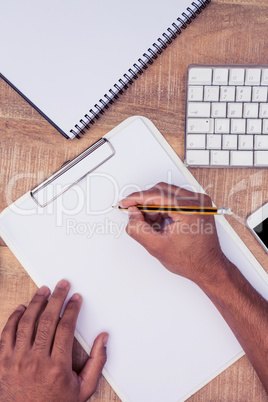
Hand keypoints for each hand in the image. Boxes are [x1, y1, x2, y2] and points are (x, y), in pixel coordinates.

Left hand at [0, 280, 107, 401]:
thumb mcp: (84, 389)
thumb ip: (97, 362)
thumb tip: (103, 338)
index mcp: (57, 367)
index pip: (66, 327)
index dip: (72, 308)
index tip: (76, 299)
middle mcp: (36, 361)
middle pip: (47, 319)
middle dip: (57, 298)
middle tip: (62, 285)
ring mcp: (17, 361)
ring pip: (26, 322)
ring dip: (36, 303)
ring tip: (43, 290)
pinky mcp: (3, 362)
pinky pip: (7, 333)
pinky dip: (14, 318)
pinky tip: (21, 308)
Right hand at [120, 182, 225, 285]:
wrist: (208, 267)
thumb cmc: (192, 260)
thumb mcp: (157, 247)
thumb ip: (138, 228)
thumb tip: (132, 213)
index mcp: (191, 209)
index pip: (157, 195)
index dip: (137, 198)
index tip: (125, 202)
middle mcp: (198, 202)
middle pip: (162, 190)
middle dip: (146, 203)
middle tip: (136, 216)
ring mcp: (199, 202)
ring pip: (167, 193)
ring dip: (154, 206)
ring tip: (152, 225)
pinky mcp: (198, 205)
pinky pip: (174, 198)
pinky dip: (163, 208)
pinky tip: (160, 223)